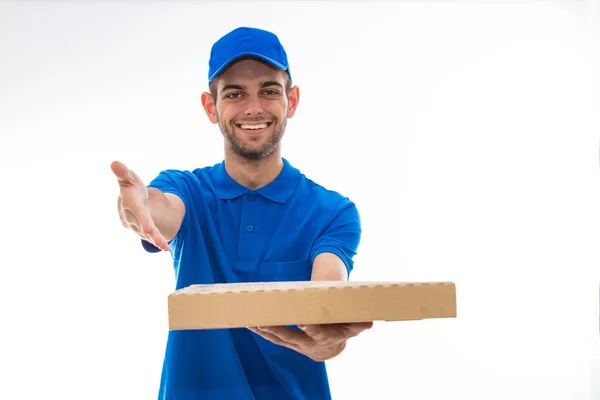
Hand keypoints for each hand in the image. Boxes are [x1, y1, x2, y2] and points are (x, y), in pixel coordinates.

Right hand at [111, 160, 168, 250]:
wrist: (129, 198)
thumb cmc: (130, 184)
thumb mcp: (128, 177)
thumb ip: (123, 172)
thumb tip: (114, 163)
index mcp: (130, 202)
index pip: (137, 212)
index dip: (142, 219)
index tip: (147, 229)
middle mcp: (130, 216)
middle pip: (144, 225)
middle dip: (152, 234)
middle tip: (161, 243)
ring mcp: (134, 224)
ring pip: (147, 233)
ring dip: (156, 240)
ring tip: (164, 247)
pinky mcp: (139, 229)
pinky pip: (149, 236)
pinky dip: (157, 241)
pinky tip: (165, 248)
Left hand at [248, 322, 373, 361]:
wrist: (331, 349)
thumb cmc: (343, 330)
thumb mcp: (353, 326)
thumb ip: (359, 323)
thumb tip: (370, 321)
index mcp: (325, 337)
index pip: (317, 333)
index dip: (310, 328)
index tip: (303, 322)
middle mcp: (308, 343)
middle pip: (291, 337)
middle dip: (277, 330)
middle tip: (264, 323)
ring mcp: (296, 344)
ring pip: (278, 338)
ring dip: (264, 331)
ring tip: (251, 322)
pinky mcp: (288, 342)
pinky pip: (273, 338)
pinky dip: (262, 331)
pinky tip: (250, 324)